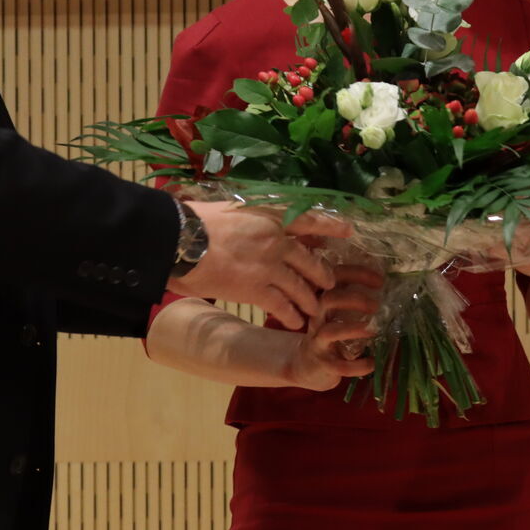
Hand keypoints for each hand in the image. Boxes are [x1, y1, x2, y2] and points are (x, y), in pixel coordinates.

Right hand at [167, 202, 347, 329]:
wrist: (180, 240)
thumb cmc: (198, 220)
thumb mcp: (232, 207)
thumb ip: (251, 216)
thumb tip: (258, 220)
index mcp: (271, 215)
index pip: (310, 219)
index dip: (331, 225)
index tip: (348, 230)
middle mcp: (276, 240)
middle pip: (310, 260)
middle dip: (322, 274)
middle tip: (329, 283)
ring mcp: (269, 266)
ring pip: (300, 286)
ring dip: (310, 300)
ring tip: (316, 310)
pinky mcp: (256, 289)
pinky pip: (282, 305)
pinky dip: (291, 315)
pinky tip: (295, 323)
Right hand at [278, 264, 382, 390]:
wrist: (307, 365)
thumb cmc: (330, 333)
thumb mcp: (338, 313)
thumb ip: (355, 300)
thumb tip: (389, 288)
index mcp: (323, 300)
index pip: (335, 277)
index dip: (357, 274)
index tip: (380, 281)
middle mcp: (317, 318)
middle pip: (328, 300)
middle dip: (353, 299)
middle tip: (376, 306)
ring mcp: (317, 341)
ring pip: (330, 332)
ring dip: (354, 329)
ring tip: (374, 331)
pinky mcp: (322, 364)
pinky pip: (338, 365)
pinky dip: (357, 365)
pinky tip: (371, 363)